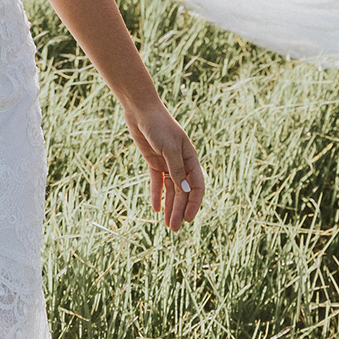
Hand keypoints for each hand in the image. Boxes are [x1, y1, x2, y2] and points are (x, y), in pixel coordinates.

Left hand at [124, 100, 205, 230]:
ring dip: (169, 206)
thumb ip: (176, 169)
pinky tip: (155, 208)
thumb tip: (185, 190)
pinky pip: (157, 182)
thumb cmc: (158, 125)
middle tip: (174, 228)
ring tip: (166, 224)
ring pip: (170, 189)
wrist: (141, 110)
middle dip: (179, 210)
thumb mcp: (168, 148)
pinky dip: (157, 195)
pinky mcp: (154, 161)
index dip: (194, 203)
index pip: (196, 186)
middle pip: (182, 191)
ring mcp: (167, 162)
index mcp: (190, 158)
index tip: (188, 219)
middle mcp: (180, 163)